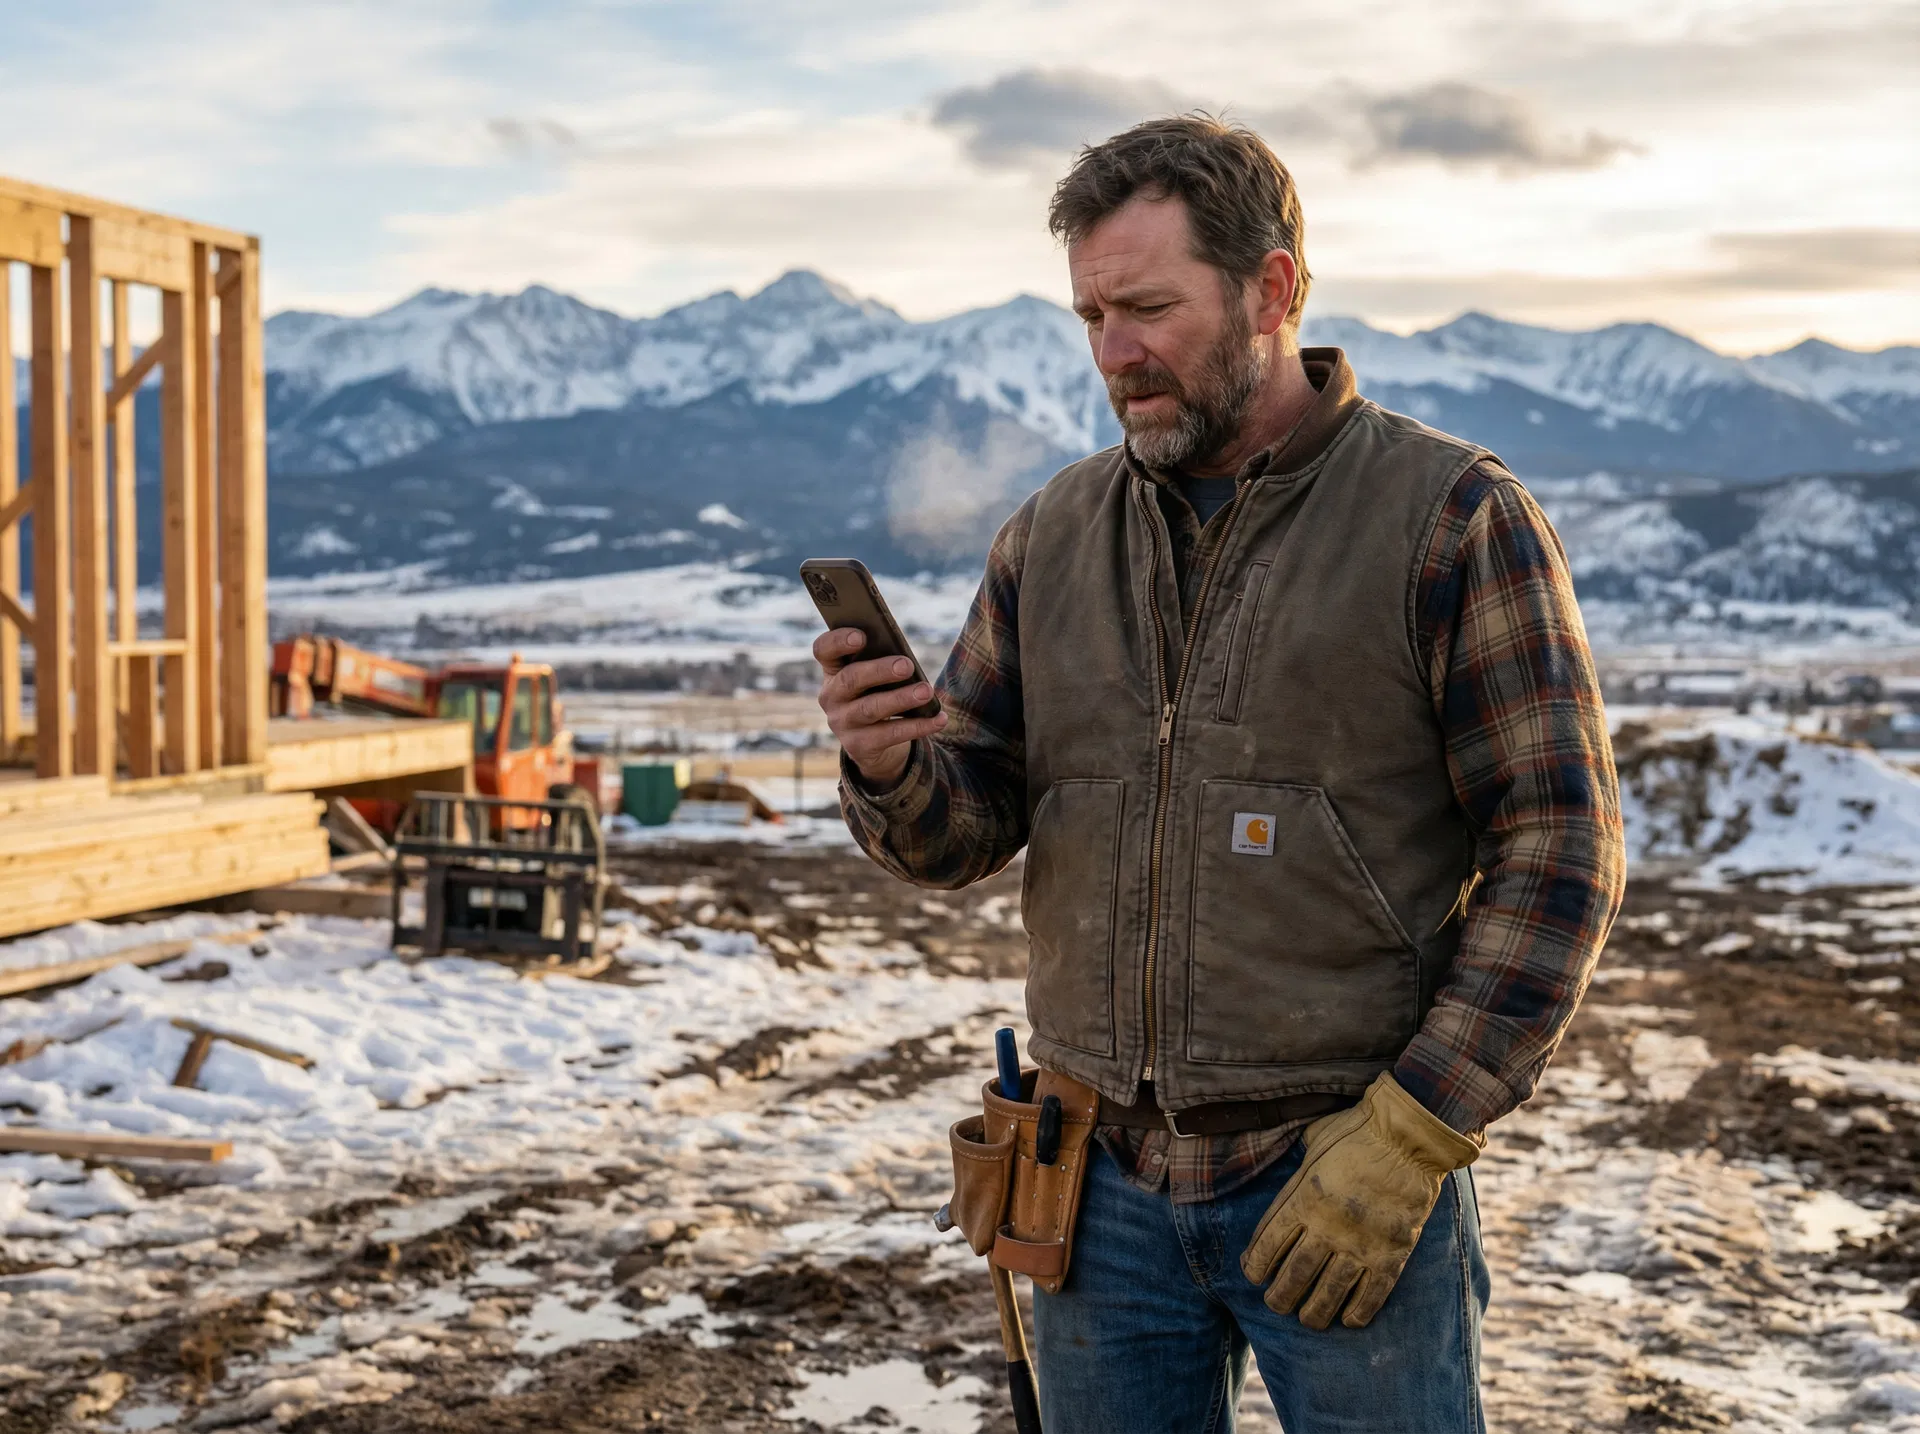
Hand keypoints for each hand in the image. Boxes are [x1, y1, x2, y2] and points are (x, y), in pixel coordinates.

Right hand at [813, 628, 948, 788]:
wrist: (872, 744)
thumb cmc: (877, 695)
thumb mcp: (874, 678)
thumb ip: (881, 663)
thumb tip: (906, 661)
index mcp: (833, 670)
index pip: (823, 650)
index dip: (837, 641)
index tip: (861, 636)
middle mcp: (831, 696)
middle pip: (850, 679)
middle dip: (879, 671)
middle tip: (907, 665)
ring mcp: (843, 722)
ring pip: (870, 708)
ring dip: (901, 699)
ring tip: (926, 691)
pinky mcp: (859, 746)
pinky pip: (890, 735)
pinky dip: (918, 726)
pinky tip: (939, 719)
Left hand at [1240, 1074, 1480, 1329]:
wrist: (1410, 1136)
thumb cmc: (1357, 1132)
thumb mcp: (1312, 1146)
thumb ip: (1296, 1177)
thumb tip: (1283, 1192)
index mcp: (1305, 1198)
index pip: (1268, 1245)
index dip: (1256, 1266)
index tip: (1254, 1276)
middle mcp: (1329, 1226)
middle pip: (1295, 1276)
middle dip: (1281, 1298)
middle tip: (1277, 1305)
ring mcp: (1362, 1243)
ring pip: (1330, 1292)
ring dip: (1314, 1313)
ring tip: (1308, 1320)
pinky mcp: (1393, 1252)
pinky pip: (1372, 1294)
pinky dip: (1358, 1311)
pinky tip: (1348, 1320)